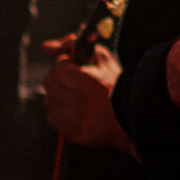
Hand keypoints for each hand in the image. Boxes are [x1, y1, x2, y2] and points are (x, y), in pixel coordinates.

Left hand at [39, 35, 129, 154]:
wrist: (133, 115)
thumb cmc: (117, 85)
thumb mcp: (102, 59)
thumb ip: (74, 45)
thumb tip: (46, 47)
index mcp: (89, 81)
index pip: (59, 69)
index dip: (63, 66)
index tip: (70, 67)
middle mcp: (81, 101)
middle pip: (50, 86)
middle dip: (58, 81)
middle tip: (69, 82)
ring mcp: (78, 120)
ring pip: (50, 103)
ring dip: (57, 98)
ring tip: (72, 96)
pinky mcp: (77, 134)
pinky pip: (54, 120)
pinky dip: (59, 113)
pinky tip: (72, 109)